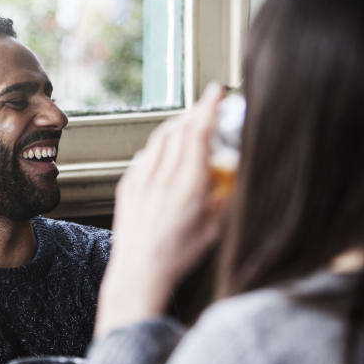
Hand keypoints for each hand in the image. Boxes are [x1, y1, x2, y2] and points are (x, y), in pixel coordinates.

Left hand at [95, 83, 227, 336]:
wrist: (139, 271)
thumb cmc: (179, 255)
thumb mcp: (215, 227)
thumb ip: (226, 196)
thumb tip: (236, 173)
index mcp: (188, 185)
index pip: (197, 133)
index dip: (207, 108)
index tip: (216, 92)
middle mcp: (162, 177)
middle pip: (178, 129)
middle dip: (194, 113)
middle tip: (208, 108)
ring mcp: (141, 179)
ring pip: (159, 139)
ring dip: (176, 127)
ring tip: (189, 126)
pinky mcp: (127, 186)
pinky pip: (145, 155)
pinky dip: (159, 147)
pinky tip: (167, 153)